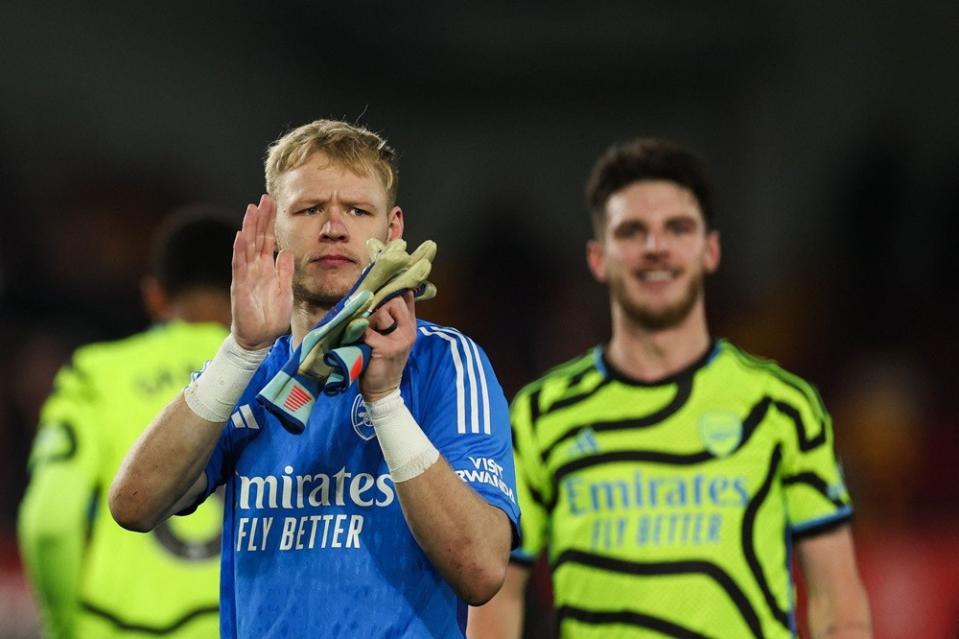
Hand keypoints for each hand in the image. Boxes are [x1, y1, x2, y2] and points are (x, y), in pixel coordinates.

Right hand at [231, 195, 293, 350]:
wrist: (260, 338)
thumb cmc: (272, 316)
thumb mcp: (285, 290)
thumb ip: (284, 271)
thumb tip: (286, 251)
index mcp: (266, 268)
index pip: (268, 240)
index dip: (270, 222)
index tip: (273, 204)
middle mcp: (255, 268)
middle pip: (257, 238)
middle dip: (261, 218)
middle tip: (265, 198)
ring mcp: (246, 275)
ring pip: (247, 246)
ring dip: (249, 228)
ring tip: (252, 209)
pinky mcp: (240, 286)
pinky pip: (239, 265)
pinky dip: (240, 250)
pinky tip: (242, 236)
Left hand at [360, 292, 415, 401]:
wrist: (384, 390)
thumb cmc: (385, 363)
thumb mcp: (395, 339)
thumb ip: (393, 319)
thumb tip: (382, 294)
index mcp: (411, 326)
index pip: (406, 297)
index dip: (394, 288)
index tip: (380, 284)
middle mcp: (409, 330)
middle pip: (393, 301)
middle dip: (377, 306)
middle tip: (367, 318)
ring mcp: (399, 340)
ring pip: (380, 313)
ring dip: (366, 319)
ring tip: (363, 331)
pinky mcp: (385, 348)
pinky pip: (367, 330)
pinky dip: (357, 332)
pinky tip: (356, 338)